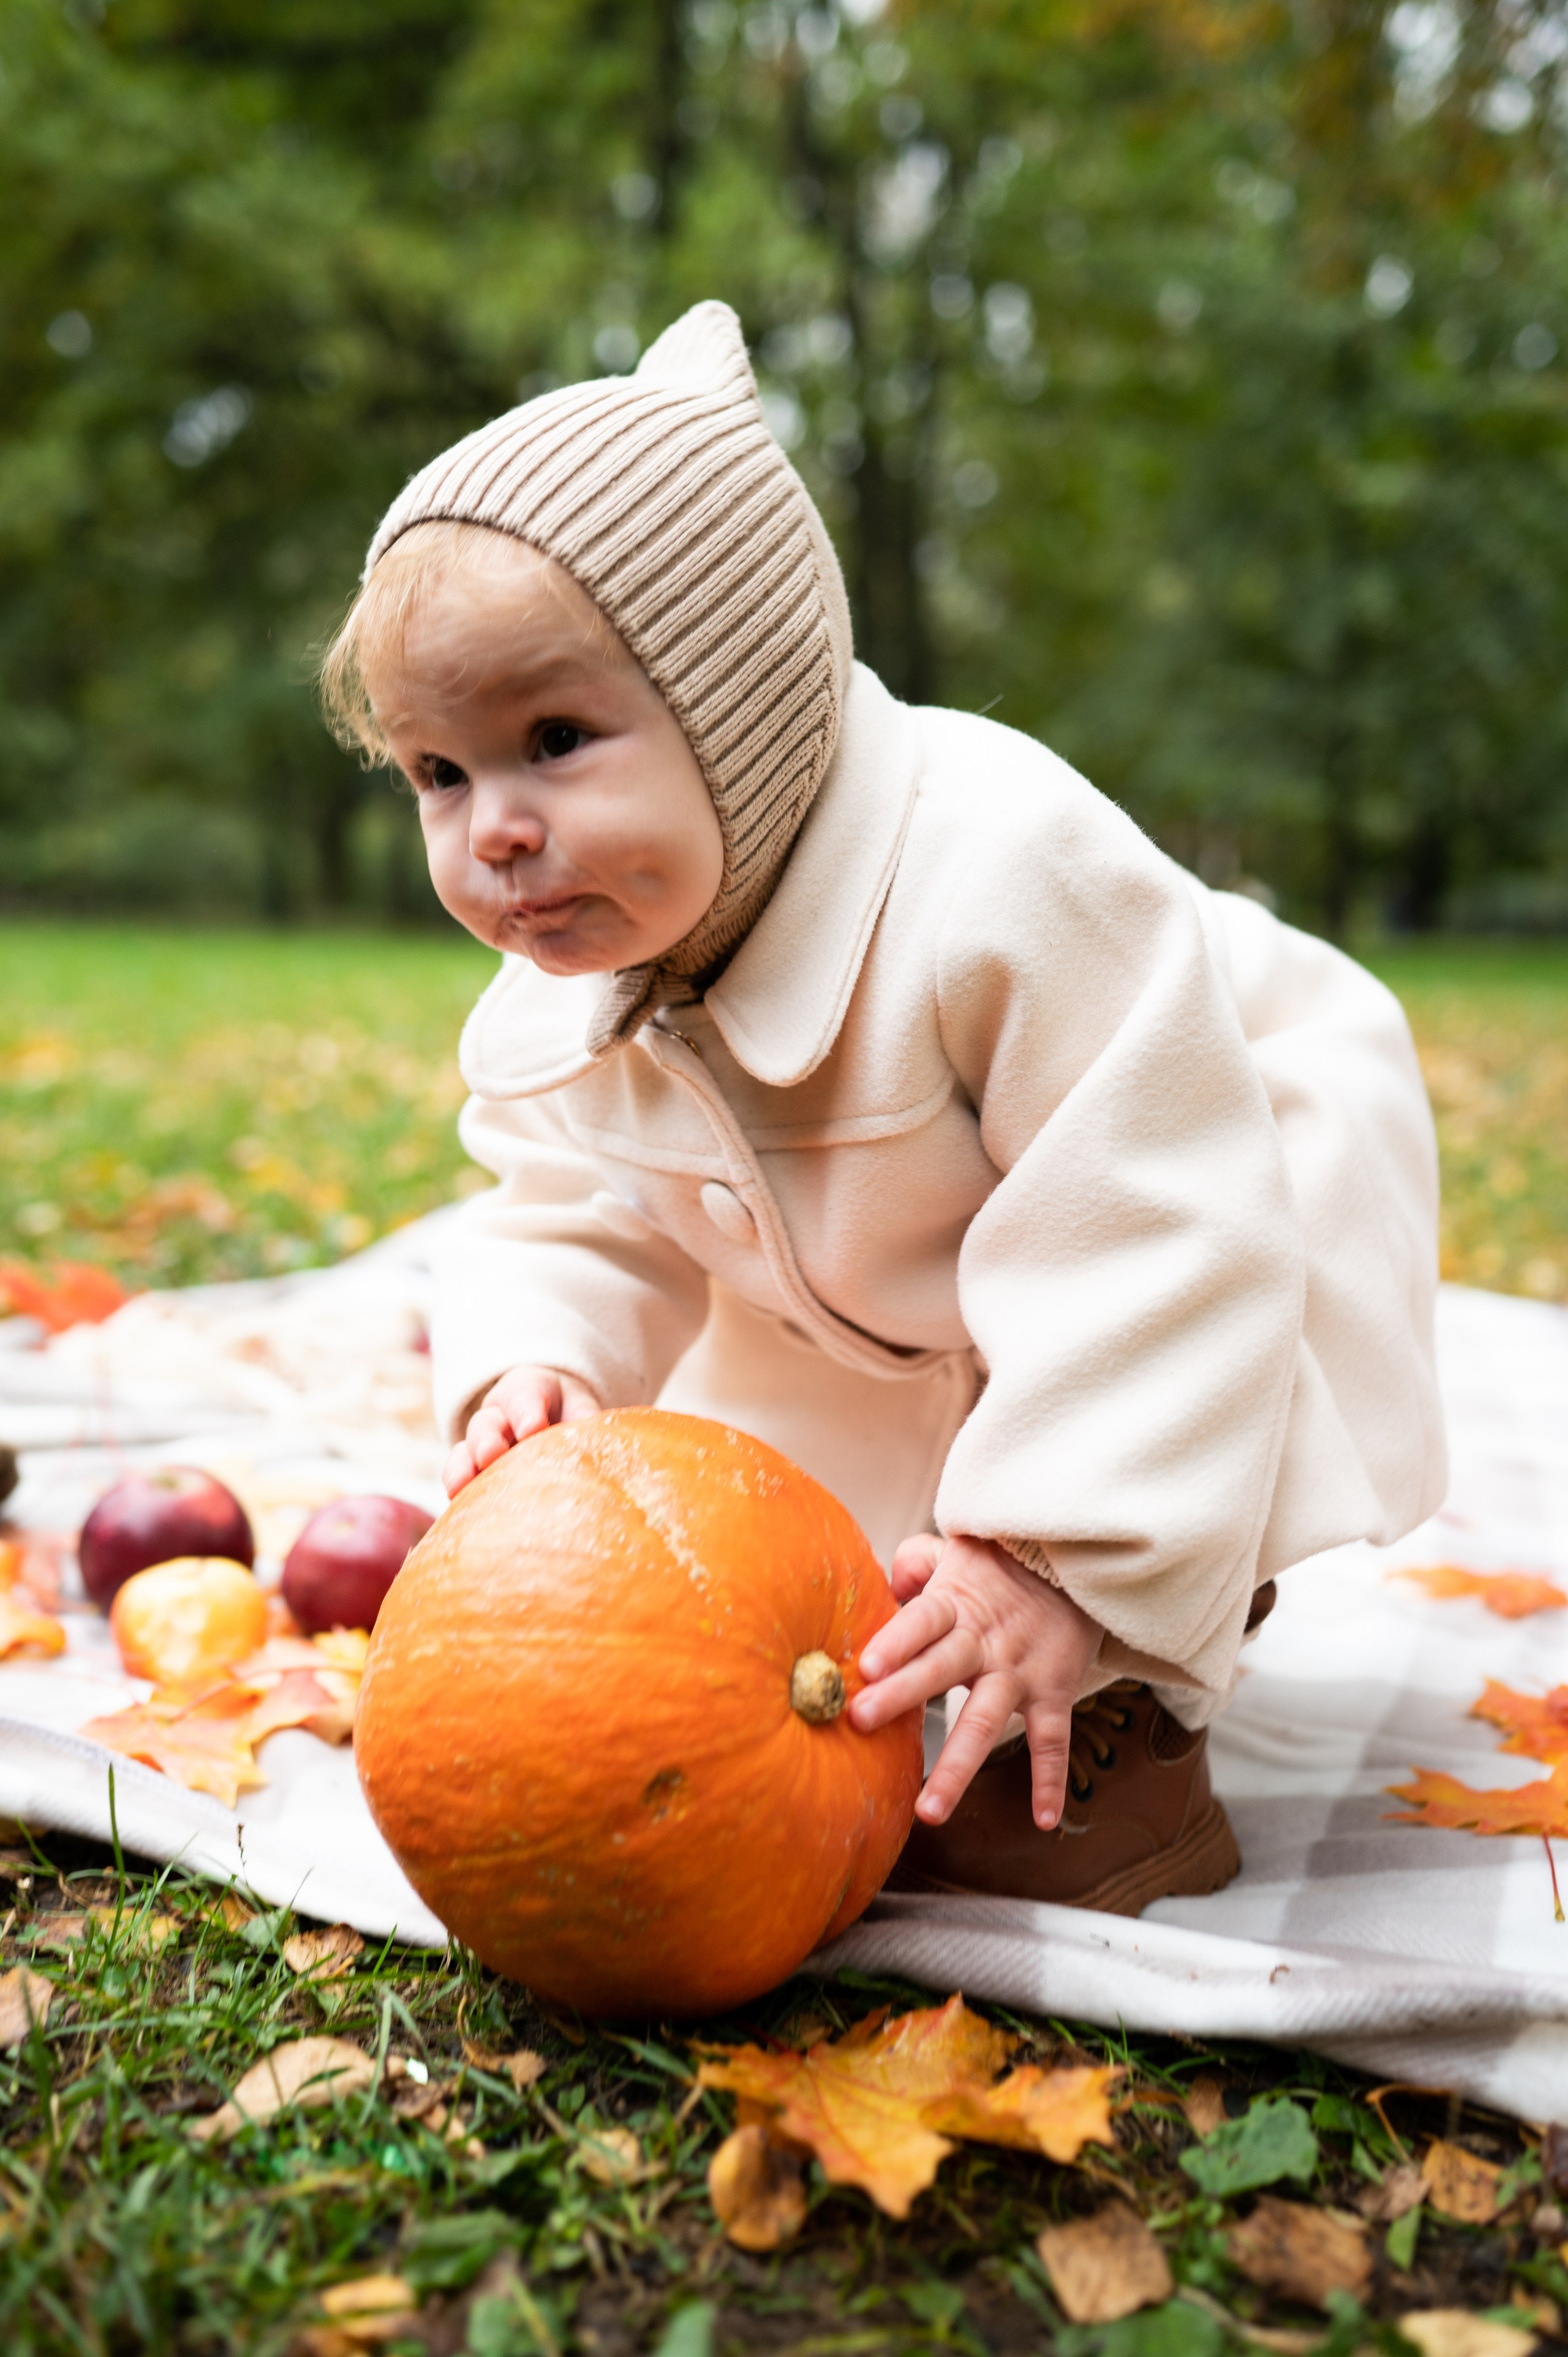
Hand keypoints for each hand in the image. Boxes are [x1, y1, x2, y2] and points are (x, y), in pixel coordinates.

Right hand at [443, 1364, 601, 1496]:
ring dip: (463, 1467)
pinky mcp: (472, 1471)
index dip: (527, 1410)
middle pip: (487, 1424)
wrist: (551, 1421)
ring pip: (465, 1451)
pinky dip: (455, 1488)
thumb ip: (586, 1421)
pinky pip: (457, 1476)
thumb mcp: (580, 1408)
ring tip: (463, 1484)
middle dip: (488, 1439)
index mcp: (527, 1392)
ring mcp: (479, 1445)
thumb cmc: (568, 1415)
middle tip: (492, 1453)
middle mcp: (497, 1416)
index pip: (525, 1395)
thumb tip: (598, 1442)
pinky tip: (455, 1503)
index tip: (533, 1426)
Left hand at [849, 1533, 1101, 1831]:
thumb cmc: (1002, 1564)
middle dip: (901, 1694)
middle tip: (861, 1721)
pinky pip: (1053, 1741)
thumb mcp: (959, 1550)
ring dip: (958, 1767)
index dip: (895, 1641)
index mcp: (955, 1604)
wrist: (1076, 1563)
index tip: (865, 1667)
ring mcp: (1020, 1672)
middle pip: (941, 1667)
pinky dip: (1050, 1780)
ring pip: (987, 1722)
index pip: (921, 1620)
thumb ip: (917, 1562)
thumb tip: (888, 1583)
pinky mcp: (1053, 1693)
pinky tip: (1043, 1820)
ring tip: (929, 1811)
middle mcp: (985, 1641)